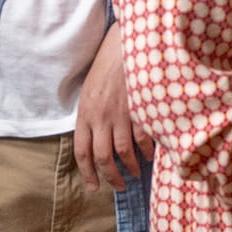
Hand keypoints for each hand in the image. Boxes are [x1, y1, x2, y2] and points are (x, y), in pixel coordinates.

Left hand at [74, 22, 152, 190]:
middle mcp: (100, 117)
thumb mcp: (90, 90)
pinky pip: (142, 138)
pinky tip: (149, 156)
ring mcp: (121, 114)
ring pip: (123, 151)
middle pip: (102, 156)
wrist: (127, 45)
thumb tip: (96, 138)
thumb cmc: (108, 65)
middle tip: (118, 186)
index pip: (81, 151)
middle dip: (110, 176)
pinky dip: (146, 151)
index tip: (94, 186)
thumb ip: (91, 115)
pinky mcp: (139, 109)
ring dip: (129, 167)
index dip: (87, 172)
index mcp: (85, 113)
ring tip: (135, 175)